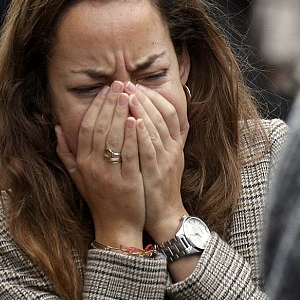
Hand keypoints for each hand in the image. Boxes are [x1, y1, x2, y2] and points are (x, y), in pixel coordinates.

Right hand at [56, 81, 144, 247]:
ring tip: (129, 94)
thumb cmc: (100, 200)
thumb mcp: (78, 177)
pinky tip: (137, 119)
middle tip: (119, 84)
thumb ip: (66, 154)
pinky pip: (130, 154)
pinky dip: (133, 136)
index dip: (95, 106)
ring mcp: (110, 174)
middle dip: (110, 103)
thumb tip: (56, 129)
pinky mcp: (128, 182)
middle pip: (100, 127)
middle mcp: (93, 166)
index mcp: (82, 162)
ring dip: (121, 113)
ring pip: (114, 137)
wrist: (116, 227)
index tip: (105, 90)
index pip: (87, 127)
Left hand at [127, 83, 186, 242]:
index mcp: (173, 144)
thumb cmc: (157, 188)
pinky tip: (134, 121)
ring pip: (156, 128)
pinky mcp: (157, 173)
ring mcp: (166, 160)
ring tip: (127, 94)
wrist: (164, 215)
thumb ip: (158, 140)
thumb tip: (146, 119)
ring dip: (142, 109)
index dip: (153, 96)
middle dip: (144, 97)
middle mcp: (172, 149)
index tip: (135, 85)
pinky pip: (151, 149)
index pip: (168, 111)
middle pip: (162, 114)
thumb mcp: (163, 160)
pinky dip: (143, 134)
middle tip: (126, 83)